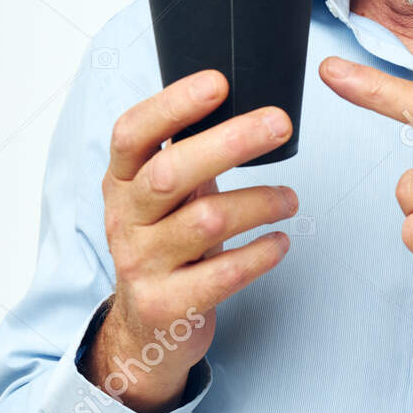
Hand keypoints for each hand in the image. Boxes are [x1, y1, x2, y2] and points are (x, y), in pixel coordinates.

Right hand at [82, 71, 297, 412]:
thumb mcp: (164, 197)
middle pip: (171, 173)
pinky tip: (280, 242)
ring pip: (205, 222)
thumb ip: (186, 154)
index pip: (133, 133)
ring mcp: (141, 265)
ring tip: (290, 199)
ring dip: (259, 203)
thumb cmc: (167, 244)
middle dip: (231, 143)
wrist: (145, 329)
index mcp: (121, 181)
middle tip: (280, 125)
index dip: (172, 104)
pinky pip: (223, 275)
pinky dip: (260, 254)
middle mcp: (124, 219)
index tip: (219, 83)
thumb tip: (243, 101)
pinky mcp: (167, 306)